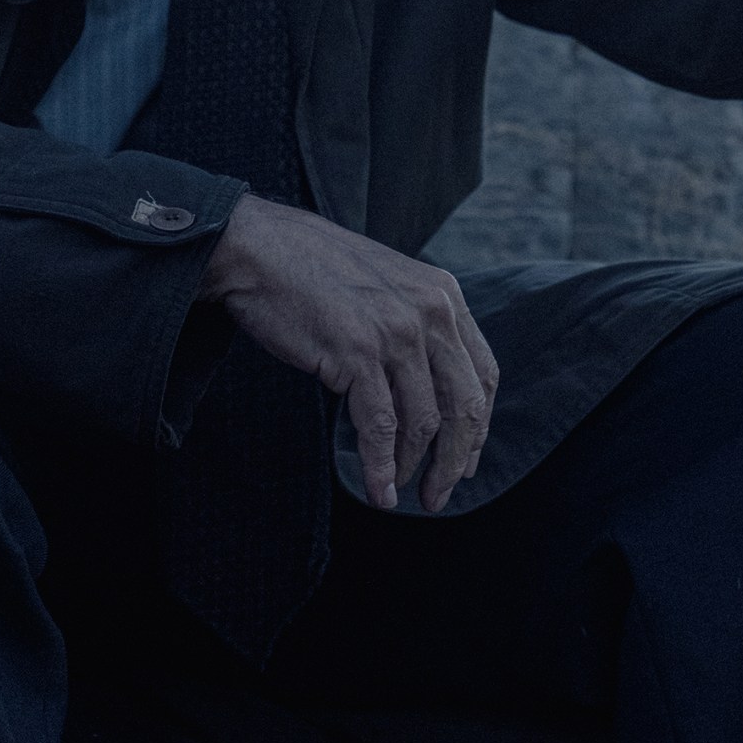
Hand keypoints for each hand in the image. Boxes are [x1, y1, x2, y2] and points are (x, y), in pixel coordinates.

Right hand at [199, 196, 499, 511]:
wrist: (258, 249)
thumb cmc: (313, 271)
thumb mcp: (387, 285)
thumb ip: (416, 324)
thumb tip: (428, 389)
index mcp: (444, 294)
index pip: (484, 373)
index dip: (479, 426)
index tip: (466, 459)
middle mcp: (430, 312)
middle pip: (464, 405)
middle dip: (456, 460)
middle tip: (440, 494)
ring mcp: (395, 332)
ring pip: (423, 422)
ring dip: (413, 468)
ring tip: (400, 492)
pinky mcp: (357, 353)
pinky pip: (380, 427)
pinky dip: (382, 467)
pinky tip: (379, 490)